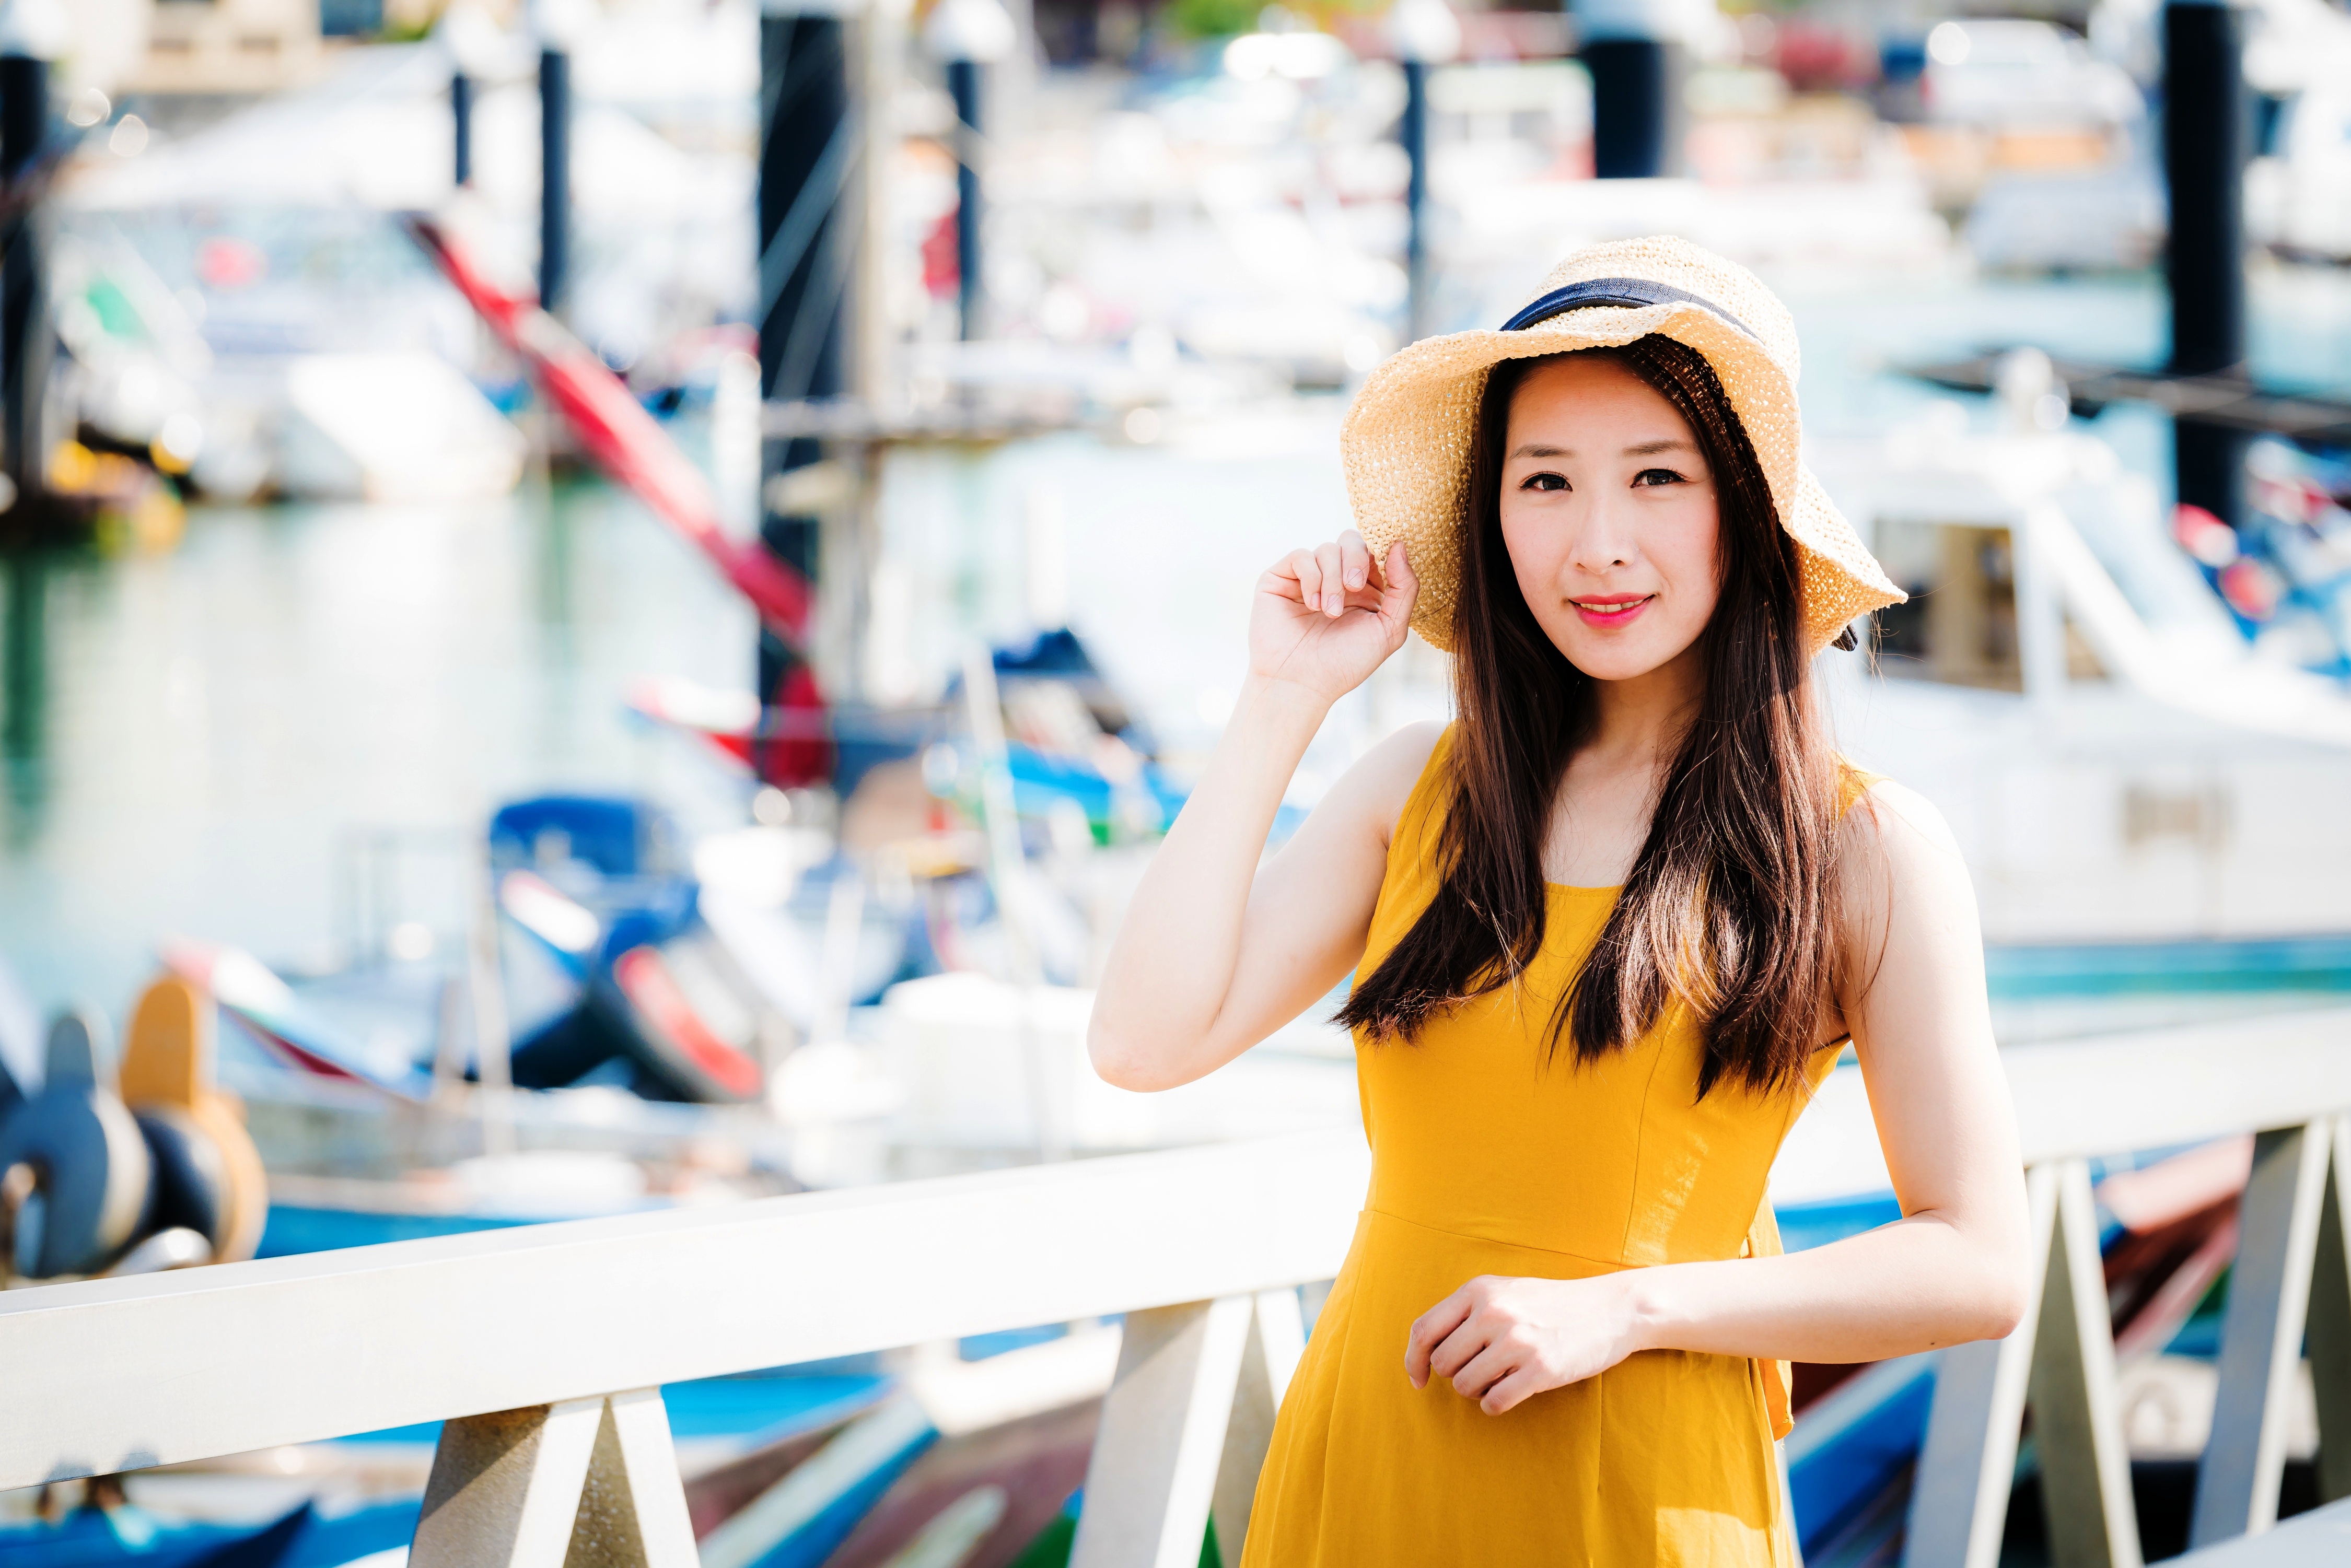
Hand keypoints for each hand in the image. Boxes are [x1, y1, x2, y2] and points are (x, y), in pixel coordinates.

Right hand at [1250, 531, 1416, 706]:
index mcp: (1365, 589)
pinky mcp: (1281, 578)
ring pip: (1327, 549)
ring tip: (1329, 613)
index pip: (1375, 551)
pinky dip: (1311, 577)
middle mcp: (1336, 579)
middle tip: (1354, 586)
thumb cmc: (1345, 663)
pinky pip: (1301, 556)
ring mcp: (1308, 578)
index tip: (1378, 577)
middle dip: (1356, 559)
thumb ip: (1404, 588)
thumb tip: (1400, 544)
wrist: (1301, 683)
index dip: (1380, 555)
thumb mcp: (1389, 629)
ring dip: (1332, 579)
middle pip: (1351, 540)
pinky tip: (1312, 605)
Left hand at [1405, 1273, 1648, 1414]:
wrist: (1610, 1309)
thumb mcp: (1504, 1292)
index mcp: (1479, 1290)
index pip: (1423, 1330)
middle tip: (1483, 1370)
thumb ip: (1464, 1313)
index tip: (1419, 1380)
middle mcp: (1494, 1312)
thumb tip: (1423, 1353)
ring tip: (1502, 1377)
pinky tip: (1510, 1393)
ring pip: (1466, 1386)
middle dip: (1457, 1375)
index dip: (1414, 1360)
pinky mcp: (1540, 1369)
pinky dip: (1495, 1405)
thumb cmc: (1550, 1304)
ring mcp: (1517, 1341)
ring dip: (1478, 1391)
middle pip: (1444, 1363)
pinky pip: (1494, 1402)